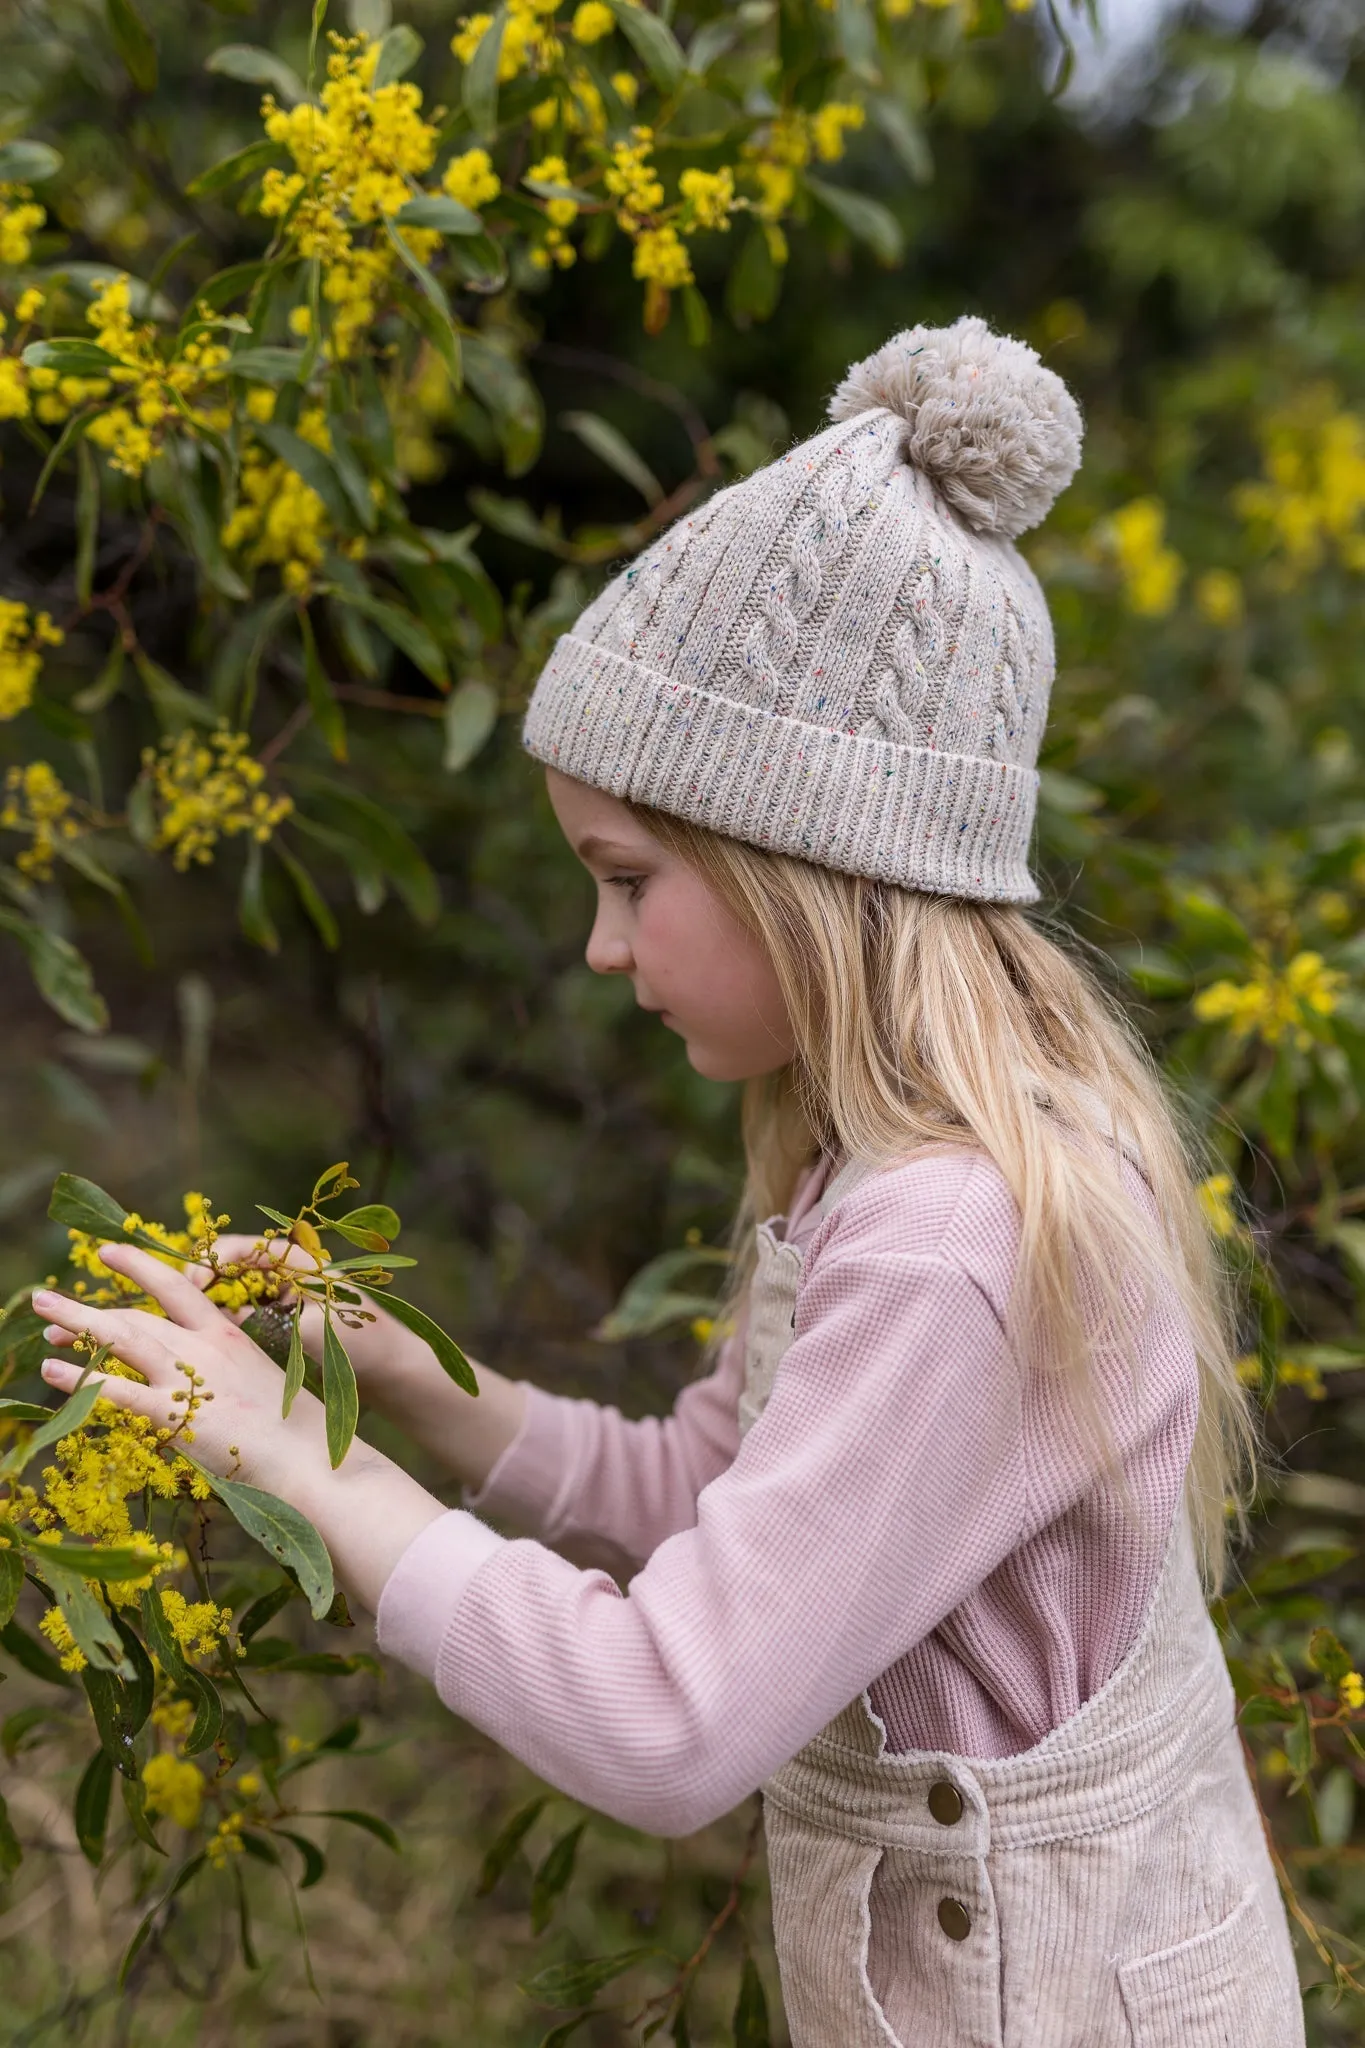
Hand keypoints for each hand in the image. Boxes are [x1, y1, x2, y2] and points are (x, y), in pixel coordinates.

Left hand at [34, 1244, 341, 1497]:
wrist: (310, 1459)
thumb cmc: (294, 1432)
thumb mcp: (257, 1384)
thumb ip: (222, 1374)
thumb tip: (194, 1378)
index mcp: (226, 1335)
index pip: (175, 1287)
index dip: (139, 1266)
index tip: (108, 1253)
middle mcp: (203, 1347)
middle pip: (135, 1316)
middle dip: (87, 1308)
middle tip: (46, 1300)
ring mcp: (188, 1378)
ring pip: (120, 1339)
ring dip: (76, 1325)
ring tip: (42, 1319)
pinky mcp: (174, 1414)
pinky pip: (116, 1390)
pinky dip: (82, 1380)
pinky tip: (54, 1374)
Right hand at [197, 1234, 527, 1494]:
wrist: (399, 1376)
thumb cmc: (370, 1350)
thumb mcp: (323, 1333)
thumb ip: (280, 1320)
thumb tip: (236, 1316)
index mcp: (306, 1265)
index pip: (250, 1246)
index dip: (216, 1259)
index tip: (192, 1283)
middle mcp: (294, 1275)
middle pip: (235, 1265)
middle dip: (203, 1279)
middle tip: (173, 1303)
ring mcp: (289, 1298)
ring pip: (236, 1291)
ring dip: (209, 1303)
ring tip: (179, 1326)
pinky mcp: (286, 1325)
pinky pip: (246, 1315)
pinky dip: (223, 1324)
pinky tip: (204, 1347)